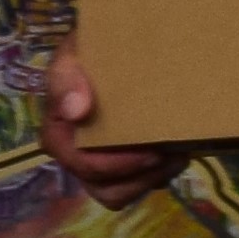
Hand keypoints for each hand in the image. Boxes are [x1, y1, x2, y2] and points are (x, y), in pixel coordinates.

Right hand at [44, 42, 179, 204]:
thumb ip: (68, 75)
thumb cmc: (92, 47)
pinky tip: (179, 151)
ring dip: (152, 179)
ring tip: (179, 155)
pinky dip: (160, 174)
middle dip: (138, 176)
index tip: (148, 150)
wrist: (115, 43)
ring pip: (120, 194)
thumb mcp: (74, 51)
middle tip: (171, 154)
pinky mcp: (124, 166)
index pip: (75, 161)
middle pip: (101, 187)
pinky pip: (139, 186)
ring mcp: (100, 163)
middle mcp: (75, 154)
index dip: (111, 164)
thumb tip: (76, 110)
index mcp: (59, 131)